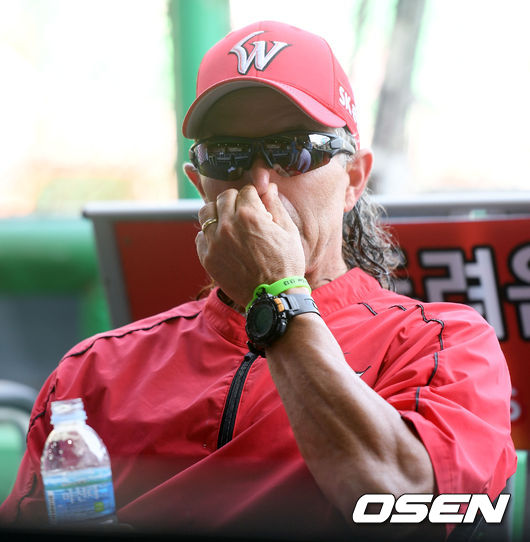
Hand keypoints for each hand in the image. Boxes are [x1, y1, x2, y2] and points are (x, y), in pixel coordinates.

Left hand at [196, 183, 305, 307]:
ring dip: (217, 214)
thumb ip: (275, 205)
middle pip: (224, 197)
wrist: (274, 296)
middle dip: (235, 202)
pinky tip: (222, 241)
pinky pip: (200, 236)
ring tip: (228, 223)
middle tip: (244, 214)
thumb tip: (269, 187)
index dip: (254, 197)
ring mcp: (215, 242)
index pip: (245, 191)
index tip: (258, 206)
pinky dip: (209, 235)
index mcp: (250, 214)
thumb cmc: (286, 264)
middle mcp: (228, 225)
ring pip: (206, 213)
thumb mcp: (288, 231)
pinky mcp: (207, 258)